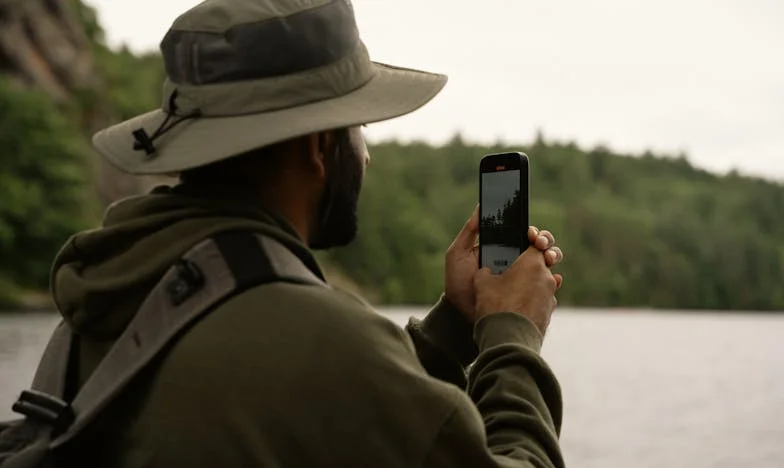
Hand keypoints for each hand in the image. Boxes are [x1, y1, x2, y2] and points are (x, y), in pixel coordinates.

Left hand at [444, 206, 563, 320]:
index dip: (532, 231)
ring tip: (548, 260)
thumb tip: (480, 207)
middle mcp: (516, 262)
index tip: (531, 233)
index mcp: (502, 249)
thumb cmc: (457, 282)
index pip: (523, 235)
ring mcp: (523, 279)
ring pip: (547, 263)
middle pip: (540, 246)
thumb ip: (469, 231)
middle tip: (540, 244)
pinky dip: (554, 281)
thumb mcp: (458, 253)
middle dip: (546, 241)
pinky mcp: (529, 296)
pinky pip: (547, 287)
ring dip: (553, 256)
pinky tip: (554, 279)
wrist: (459, 313)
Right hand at [474, 244, 562, 335]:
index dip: (528, 240)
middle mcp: (546, 277)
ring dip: (532, 282)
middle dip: (532, 262)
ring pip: (543, 281)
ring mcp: (550, 296)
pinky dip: (533, 298)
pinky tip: (519, 304)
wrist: (508, 339)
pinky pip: (542, 299)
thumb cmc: (496, 306)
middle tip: (519, 266)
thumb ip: (485, 271)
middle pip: (544, 261)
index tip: (522, 241)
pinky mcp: (549, 312)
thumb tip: (486, 272)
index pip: (536, 243)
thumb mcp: (481, 283)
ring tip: (515, 288)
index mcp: (532, 263)